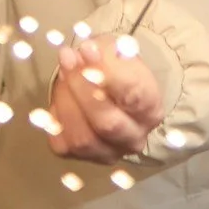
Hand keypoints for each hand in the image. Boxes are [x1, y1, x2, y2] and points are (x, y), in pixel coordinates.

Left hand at [43, 37, 165, 163]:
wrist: (113, 95)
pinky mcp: (84, 159)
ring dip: (66, 101)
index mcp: (151, 109)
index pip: (132, 95)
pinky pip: (64, 144)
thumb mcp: (116, 52)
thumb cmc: (118, 71)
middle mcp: (135, 138)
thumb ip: (103, 52)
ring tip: (62, 74)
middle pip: (107, 123)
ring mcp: (110, 153)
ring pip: (83, 139)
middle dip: (81, 88)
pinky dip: (57, 117)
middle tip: (67, 58)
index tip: (86, 49)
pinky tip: (61, 96)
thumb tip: (85, 52)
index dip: (106, 72)